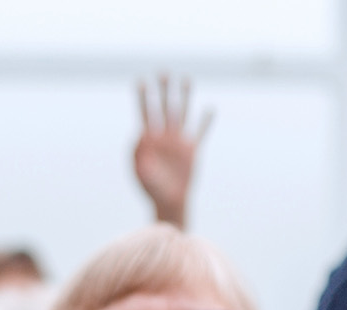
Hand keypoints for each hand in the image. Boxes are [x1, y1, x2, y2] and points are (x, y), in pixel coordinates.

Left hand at [132, 74, 210, 228]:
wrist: (169, 201)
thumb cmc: (151, 189)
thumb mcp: (141, 173)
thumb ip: (138, 156)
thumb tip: (136, 137)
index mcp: (150, 140)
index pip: (146, 114)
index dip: (143, 98)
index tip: (141, 82)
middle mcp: (165, 136)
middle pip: (165, 108)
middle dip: (165, 90)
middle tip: (163, 71)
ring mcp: (180, 142)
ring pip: (183, 114)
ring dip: (185, 97)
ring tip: (187, 79)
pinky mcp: (193, 150)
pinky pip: (201, 132)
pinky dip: (206, 121)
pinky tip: (210, 109)